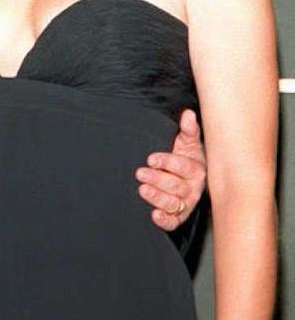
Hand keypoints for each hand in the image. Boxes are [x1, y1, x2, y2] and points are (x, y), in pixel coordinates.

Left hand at [136, 108, 204, 230]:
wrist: (178, 176)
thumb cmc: (182, 157)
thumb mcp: (185, 142)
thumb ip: (187, 130)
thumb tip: (188, 114)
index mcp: (196, 169)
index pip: (183, 166)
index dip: (167, 162)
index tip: (151, 158)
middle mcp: (192, 188)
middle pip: (176, 186)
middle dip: (158, 179)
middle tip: (140, 173)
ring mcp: (185, 203)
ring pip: (174, 203)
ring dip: (158, 198)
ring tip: (143, 190)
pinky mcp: (177, 216)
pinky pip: (173, 222)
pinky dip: (164, 220)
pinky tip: (154, 215)